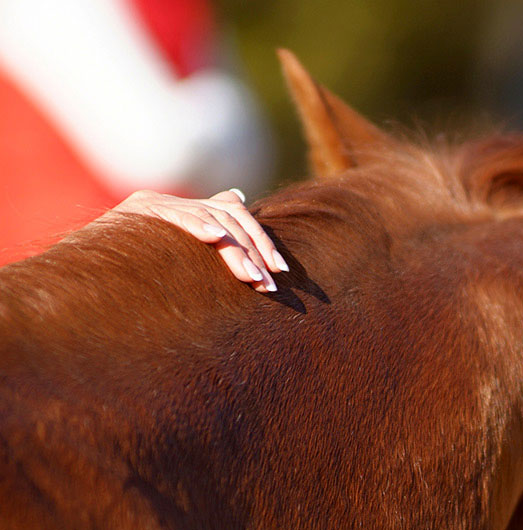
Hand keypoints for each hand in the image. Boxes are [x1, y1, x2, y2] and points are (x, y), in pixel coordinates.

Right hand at [111, 189, 287, 292]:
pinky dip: (198, 225)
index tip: (279, 271)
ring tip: (252, 277)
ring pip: (211, 219)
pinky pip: (176, 215)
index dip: (261, 241)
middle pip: (230, 216)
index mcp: (185, 211)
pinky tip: (217, 238)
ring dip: (236, 251)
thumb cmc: (128, 272)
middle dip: (255, 251)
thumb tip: (239, 196)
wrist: (80, 274)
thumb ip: (205, 229)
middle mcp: (173, 202)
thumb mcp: (173, 256)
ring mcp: (156, 203)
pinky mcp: (138, 209)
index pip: (236, 216)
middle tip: (270, 284)